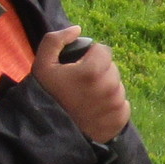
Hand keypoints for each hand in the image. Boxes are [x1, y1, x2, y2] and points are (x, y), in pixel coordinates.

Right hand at [33, 27, 129, 142]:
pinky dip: (111, 105)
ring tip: (86, 99)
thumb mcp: (42, 65)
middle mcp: (109, 86)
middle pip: (111, 68)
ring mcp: (116, 104)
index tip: (79, 66)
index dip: (91, 56)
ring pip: (117, 86)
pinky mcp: (121, 119)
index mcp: (92, 70)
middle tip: (81, 85)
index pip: (104, 50)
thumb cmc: (45, 96)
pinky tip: (94, 111)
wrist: (48, 134)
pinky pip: (122, 104)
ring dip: (106, 88)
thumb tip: (77, 29)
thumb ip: (56, 40)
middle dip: (99, 72)